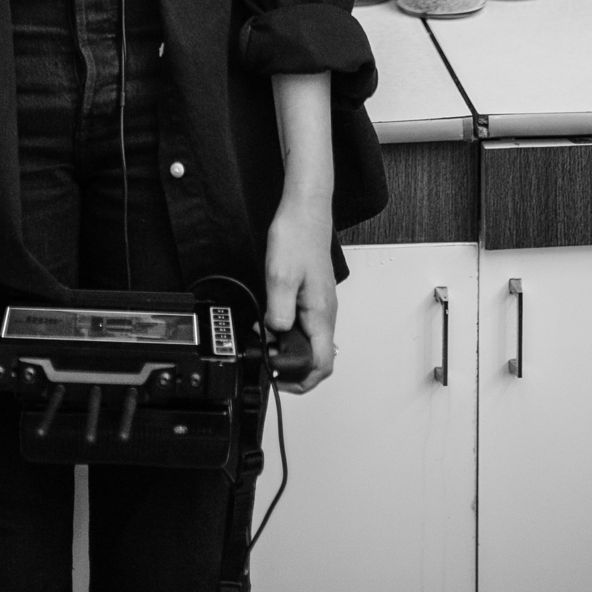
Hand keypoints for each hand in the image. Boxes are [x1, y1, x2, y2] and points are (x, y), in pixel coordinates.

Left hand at [264, 188, 335, 393]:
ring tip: (267, 344)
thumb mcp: (280, 277)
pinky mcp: (313, 296)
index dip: (301, 380)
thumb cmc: (297, 237)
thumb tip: (276, 335)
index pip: (322, 364)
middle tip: (269, 363)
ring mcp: (320, 305)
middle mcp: (325, 312)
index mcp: (321, 313)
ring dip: (290, 350)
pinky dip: (288, 332)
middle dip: (294, 368)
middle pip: (318, 358)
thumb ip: (278, 312)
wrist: (305, 210)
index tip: (279, 378)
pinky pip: (304, 325)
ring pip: (311, 342)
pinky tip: (271, 323)